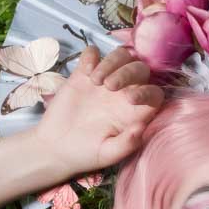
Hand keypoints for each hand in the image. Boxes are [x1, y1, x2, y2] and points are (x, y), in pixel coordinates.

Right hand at [34, 45, 163, 177]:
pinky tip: (84, 71)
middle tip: (108, 86)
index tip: (130, 99)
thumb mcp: (107, 154)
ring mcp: (104, 81)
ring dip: (111, 61)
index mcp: (134, 112)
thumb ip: (127, 144)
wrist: (55, 146)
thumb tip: (141, 128)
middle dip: (127, 72)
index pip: (154, 94)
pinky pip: (93, 54)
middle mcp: (124, 93)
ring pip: (121, 55)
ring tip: (95, 80)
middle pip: (139, 68)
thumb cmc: (85, 153)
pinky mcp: (83, 74)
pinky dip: (91, 56)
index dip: (148, 92)